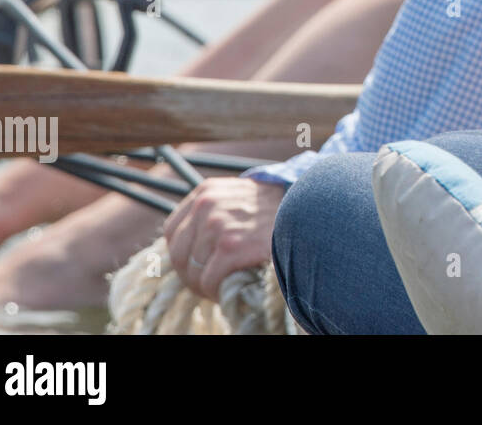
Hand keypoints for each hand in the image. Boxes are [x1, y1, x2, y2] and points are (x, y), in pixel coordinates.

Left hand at [163, 177, 285, 299]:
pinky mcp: (231, 248)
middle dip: (192, 273)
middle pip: (178, 254)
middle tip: (210, 281)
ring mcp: (217, 226)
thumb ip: (211, 213)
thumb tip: (190, 247)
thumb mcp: (237, 199)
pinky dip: (216, 290)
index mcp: (205, 192)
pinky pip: (208, 280)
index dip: (182, 253)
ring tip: (224, 283)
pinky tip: (230, 287)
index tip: (197, 264)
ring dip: (205, 284)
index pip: (172, 232)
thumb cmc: (274, 211)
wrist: (309, 211)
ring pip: (192, 271)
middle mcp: (206, 205)